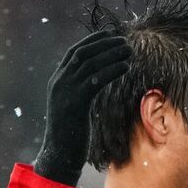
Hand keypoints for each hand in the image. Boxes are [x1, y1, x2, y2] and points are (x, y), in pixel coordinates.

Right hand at [33, 30, 130, 184]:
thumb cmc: (71, 132)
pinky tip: (125, 67)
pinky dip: (111, 71)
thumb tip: (98, 80)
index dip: (93, 41)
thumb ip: (82, 91)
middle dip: (104, 44)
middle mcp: (59, 82)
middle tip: (124, 40)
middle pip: (82, 54)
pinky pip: (95, 81)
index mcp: (58, 81)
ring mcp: (65, 92)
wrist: (59, 154)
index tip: (111, 34)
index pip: (74, 52)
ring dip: (111, 55)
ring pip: (89, 65)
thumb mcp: (75, 107)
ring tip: (130, 51)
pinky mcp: (75, 104)